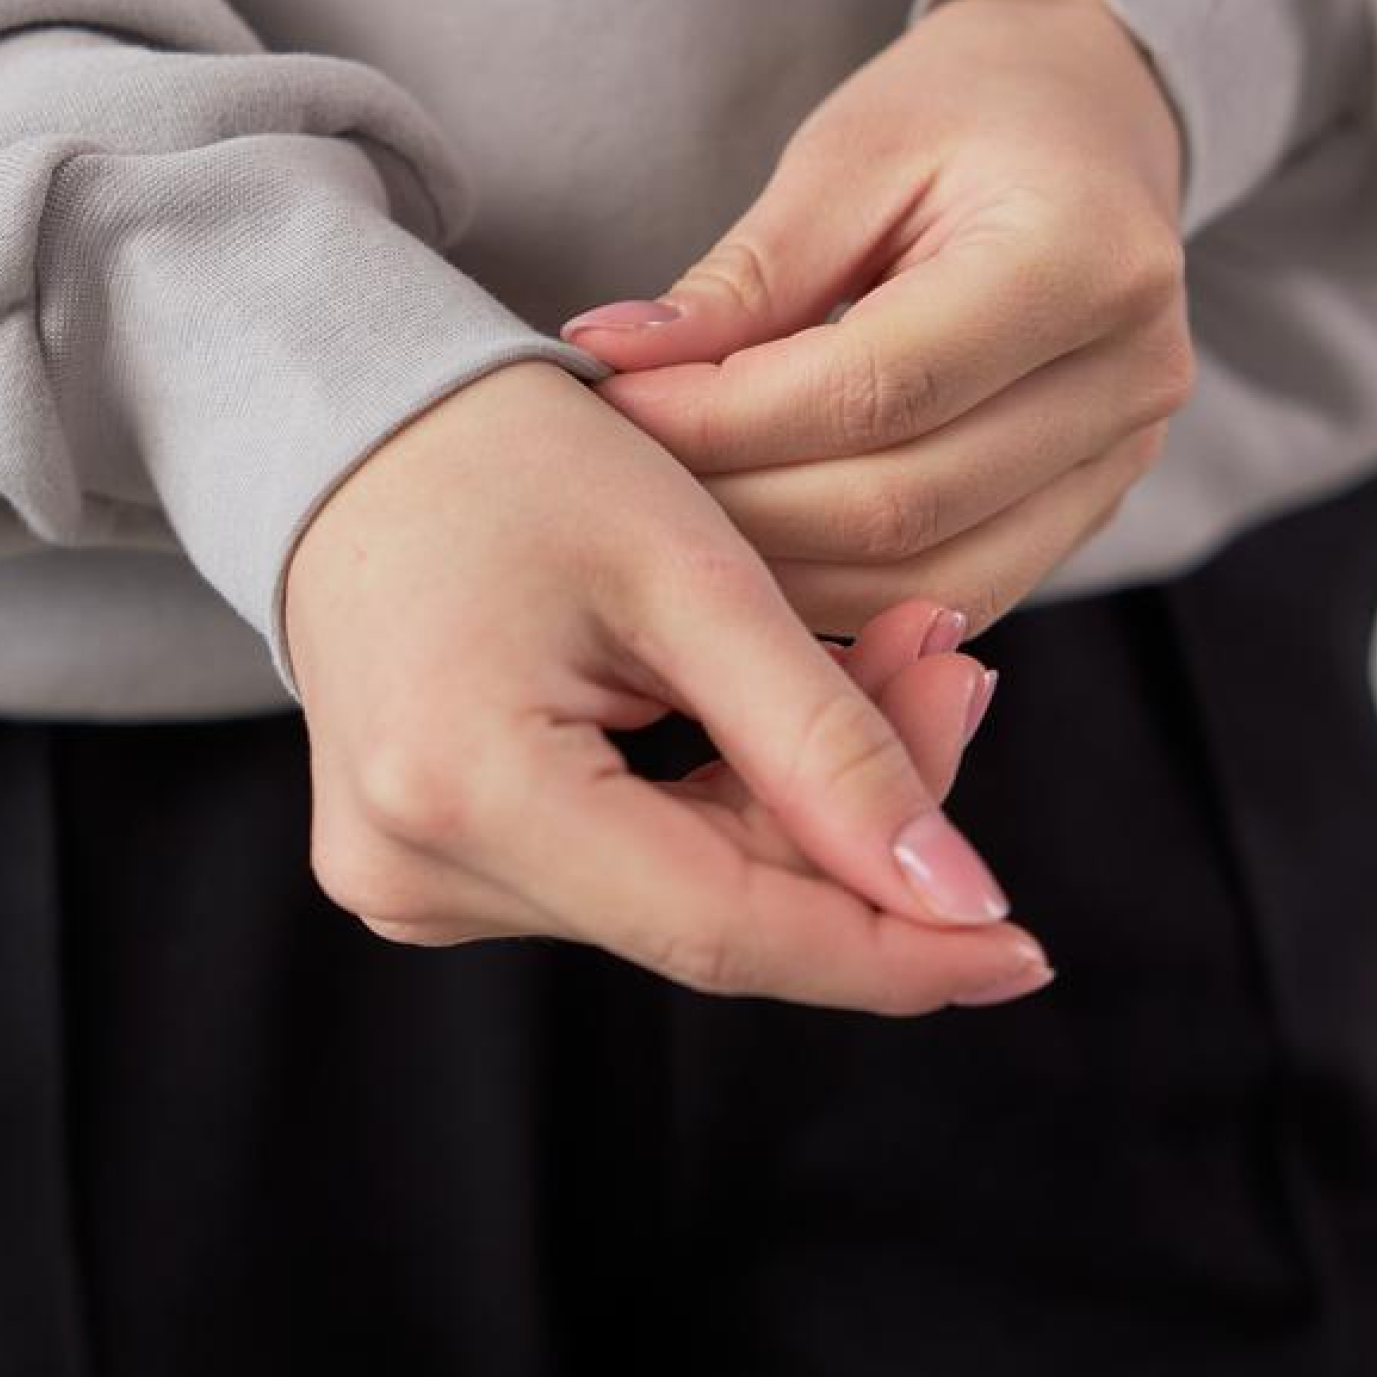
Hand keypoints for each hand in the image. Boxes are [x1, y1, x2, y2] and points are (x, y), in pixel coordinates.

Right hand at [282, 356, 1051, 1012]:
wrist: (352, 424)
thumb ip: (824, 741)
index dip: (889, 951)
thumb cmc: (506, 458)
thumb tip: (957, 902)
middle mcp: (416, 869)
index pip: (722, 931)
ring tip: (884, 654)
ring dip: (800, 801)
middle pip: (711, 914)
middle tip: (955, 670)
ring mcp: (411, 879)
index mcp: (463, 789)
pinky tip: (773, 705)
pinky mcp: (430, 864)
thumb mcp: (688, 570)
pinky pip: (626, 870)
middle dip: (859, 823)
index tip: (1025, 948)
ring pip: (680, 898)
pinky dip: (723, 802)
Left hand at [556, 0, 1194, 642]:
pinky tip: (751, 547)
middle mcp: (1128, 378)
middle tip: (621, 471)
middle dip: (737, 503)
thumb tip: (618, 362)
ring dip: (778, 567)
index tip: (614, 400)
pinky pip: (955, 589)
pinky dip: (839, 586)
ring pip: (925, 576)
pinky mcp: (1093, 506)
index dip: (726, 415)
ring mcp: (1123, 459)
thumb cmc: (968, 108)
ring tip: (672, 513)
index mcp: (1083, 260)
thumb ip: (746, 275)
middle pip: (901, 503)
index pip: (879, 389)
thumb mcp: (850, 150)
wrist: (1091, 112)